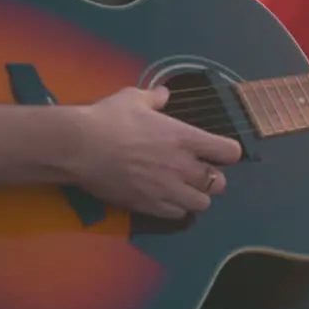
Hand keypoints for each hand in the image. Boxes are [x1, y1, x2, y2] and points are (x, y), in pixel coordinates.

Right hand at [71, 87, 241, 218]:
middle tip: (198, 172)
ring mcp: (167, 189)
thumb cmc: (108, 119)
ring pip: (202, 204)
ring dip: (196, 196)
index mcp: (186, 138)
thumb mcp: (133, 98)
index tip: (217, 151)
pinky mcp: (149, 206)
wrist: (78, 147)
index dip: (227, 152)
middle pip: (219, 184)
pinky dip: (176, 208)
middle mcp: (183, 167)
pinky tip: (164, 198)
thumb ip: (154, 98)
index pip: (230, 153)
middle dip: (212, 179)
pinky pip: (177, 214)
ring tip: (183, 188)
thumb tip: (163, 94)